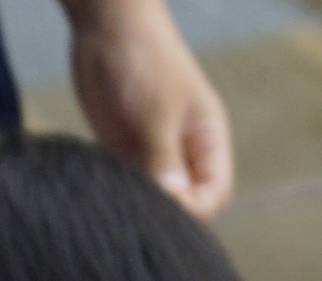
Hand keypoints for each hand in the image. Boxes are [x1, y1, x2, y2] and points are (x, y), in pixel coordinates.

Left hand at [63, 0, 235, 215]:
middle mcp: (184, 153)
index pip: (214, 194)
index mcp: (207, 142)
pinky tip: (107, 190)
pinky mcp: (124, 151)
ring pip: (155, 197)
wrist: (108, 27)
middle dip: (168, 212)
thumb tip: (174, 200)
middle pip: (186, 203)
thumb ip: (164, 157)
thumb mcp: (158, 110)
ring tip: (122, 199)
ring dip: (141, 204)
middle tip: (140, 209)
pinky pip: (128, 185)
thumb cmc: (145, 58)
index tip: (167, 207)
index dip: (196, 209)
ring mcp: (154, 154)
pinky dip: (120, 193)